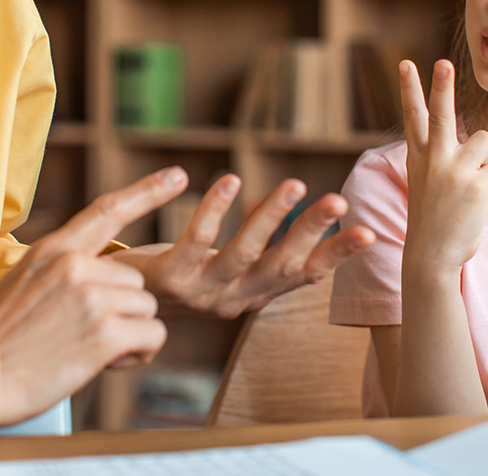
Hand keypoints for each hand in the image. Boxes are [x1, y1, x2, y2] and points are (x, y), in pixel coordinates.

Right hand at [0, 167, 184, 426]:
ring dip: (129, 333)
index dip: (148, 192)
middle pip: (135, 282)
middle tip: (84, 334)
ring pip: (147, 309)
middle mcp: (76, 266)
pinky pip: (153, 336)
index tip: (177, 176)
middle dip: (121, 312)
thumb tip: (91, 269)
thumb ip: (58, 269)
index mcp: (54, 250)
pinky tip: (105, 362)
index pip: (108, 211)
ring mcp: (93, 298)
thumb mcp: (20, 283)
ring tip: (88, 349)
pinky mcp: (106, 332)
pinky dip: (138, 353)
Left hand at [132, 174, 375, 318]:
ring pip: (244, 253)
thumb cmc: (181, 277)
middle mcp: (234, 299)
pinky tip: (232, 180)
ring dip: (271, 218)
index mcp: (255, 295)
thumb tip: (300, 212)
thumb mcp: (230, 269)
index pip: (304, 275)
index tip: (370, 235)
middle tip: (338, 203)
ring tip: (293, 184)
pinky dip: (216, 209)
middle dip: (311, 233)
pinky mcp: (171, 277)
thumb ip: (262, 246)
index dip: (336, 256)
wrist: (117, 307)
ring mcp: (202, 291)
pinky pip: (198, 240)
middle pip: (281, 264)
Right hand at [400, 58, 487, 280]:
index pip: (413, 116)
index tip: (406, 64)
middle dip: (442, 86)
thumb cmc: (434, 218)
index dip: (409, 88)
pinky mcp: (475, 184)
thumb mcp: (427, 181)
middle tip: (444, 63)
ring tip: (473, 182)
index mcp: (418, 156)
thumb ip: (443, 157)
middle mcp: (433, 158)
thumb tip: (482, 142)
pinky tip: (477, 201)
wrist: (430, 256)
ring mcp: (453, 170)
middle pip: (442, 113)